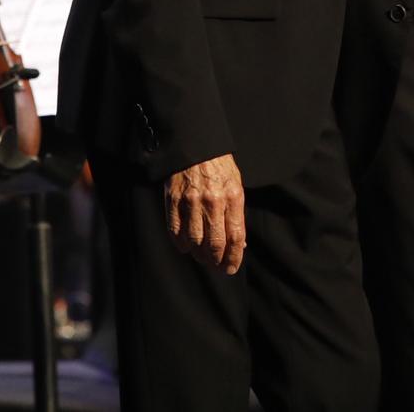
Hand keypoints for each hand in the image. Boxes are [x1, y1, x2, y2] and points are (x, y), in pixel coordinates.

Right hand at [166, 153, 245, 273]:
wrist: (196, 146)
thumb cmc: (219, 168)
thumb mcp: (236, 185)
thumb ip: (236, 214)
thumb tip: (239, 243)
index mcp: (233, 196)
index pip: (235, 236)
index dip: (234, 257)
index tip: (231, 268)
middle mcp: (212, 201)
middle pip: (214, 243)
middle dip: (216, 261)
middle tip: (217, 266)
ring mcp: (191, 201)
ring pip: (194, 241)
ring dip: (199, 255)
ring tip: (203, 257)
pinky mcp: (173, 200)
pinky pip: (175, 231)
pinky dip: (181, 244)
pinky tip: (186, 246)